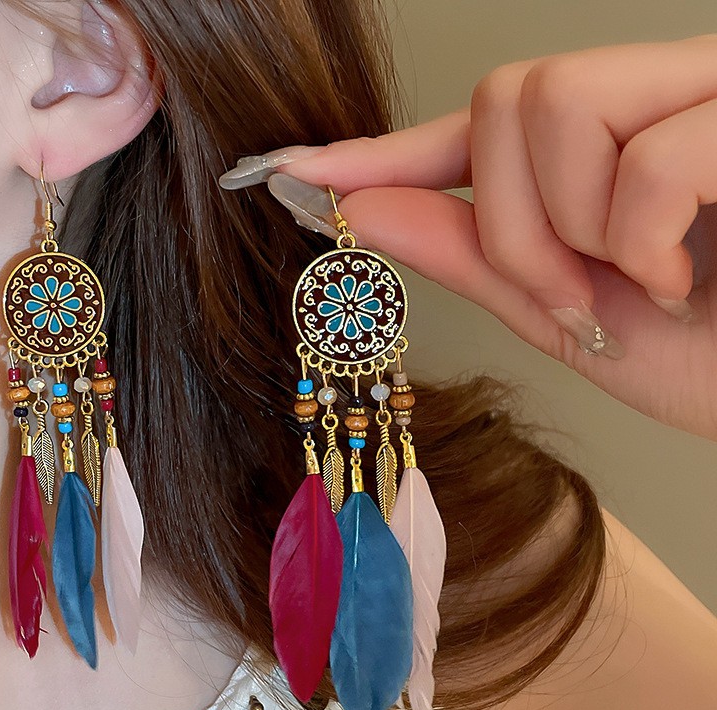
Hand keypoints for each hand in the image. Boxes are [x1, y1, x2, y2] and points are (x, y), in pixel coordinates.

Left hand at [219, 37, 716, 442]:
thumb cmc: (712, 358)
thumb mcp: (570, 317)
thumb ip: (472, 255)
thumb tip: (360, 206)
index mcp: (600, 152)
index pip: (467, 131)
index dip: (379, 150)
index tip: (293, 168)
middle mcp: (652, 98)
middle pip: (505, 98)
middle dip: (510, 222)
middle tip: (570, 296)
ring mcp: (706, 94)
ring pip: (556, 104)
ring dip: (568, 229)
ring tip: (635, 285)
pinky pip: (645, 152)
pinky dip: (639, 237)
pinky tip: (685, 275)